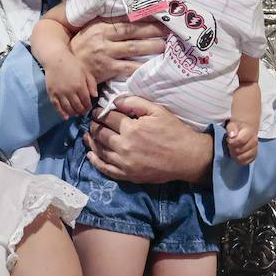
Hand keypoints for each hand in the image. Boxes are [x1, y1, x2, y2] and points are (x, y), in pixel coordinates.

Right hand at [44, 56, 97, 118]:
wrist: (55, 59)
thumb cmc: (72, 64)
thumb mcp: (85, 71)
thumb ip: (92, 84)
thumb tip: (95, 96)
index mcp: (80, 85)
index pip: (86, 101)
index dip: (88, 106)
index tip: (89, 107)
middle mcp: (70, 91)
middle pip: (78, 106)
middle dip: (82, 111)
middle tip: (83, 112)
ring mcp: (60, 93)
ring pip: (68, 108)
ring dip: (73, 113)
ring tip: (76, 113)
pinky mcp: (52, 94)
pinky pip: (57, 106)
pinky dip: (61, 113)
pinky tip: (66, 117)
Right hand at [69, 18, 165, 83]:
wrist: (64, 66)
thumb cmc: (80, 47)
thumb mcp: (90, 30)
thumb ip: (107, 23)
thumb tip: (129, 16)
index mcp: (100, 26)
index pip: (126, 20)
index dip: (144, 18)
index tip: (159, 16)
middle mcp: (103, 37)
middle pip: (133, 32)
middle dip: (153, 30)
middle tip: (169, 30)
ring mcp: (105, 54)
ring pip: (133, 48)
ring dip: (151, 47)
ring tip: (165, 45)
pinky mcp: (106, 69)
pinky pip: (128, 68)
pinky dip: (141, 67)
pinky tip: (153, 66)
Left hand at [86, 96, 212, 183]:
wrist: (187, 157)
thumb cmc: (174, 131)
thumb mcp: (157, 110)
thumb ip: (135, 103)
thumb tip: (116, 101)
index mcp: (131, 128)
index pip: (108, 118)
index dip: (100, 113)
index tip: (98, 111)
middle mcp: (124, 146)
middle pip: (100, 134)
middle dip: (94, 126)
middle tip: (93, 122)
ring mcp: (125, 163)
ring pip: (100, 150)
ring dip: (92, 142)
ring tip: (88, 135)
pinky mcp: (128, 175)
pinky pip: (106, 169)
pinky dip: (96, 161)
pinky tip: (91, 155)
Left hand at [226, 121, 256, 165]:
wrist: (247, 130)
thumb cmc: (238, 128)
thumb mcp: (232, 125)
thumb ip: (231, 129)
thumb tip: (232, 135)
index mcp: (249, 132)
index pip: (240, 140)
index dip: (232, 142)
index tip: (229, 141)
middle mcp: (254, 141)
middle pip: (240, 150)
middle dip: (232, 149)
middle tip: (230, 145)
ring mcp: (255, 149)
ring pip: (242, 158)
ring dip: (235, 155)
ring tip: (233, 150)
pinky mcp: (254, 156)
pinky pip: (245, 162)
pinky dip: (239, 160)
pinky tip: (237, 155)